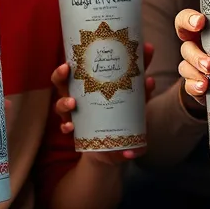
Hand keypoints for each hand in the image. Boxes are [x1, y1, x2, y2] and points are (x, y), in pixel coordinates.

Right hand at [52, 44, 153, 161]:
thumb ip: (142, 81)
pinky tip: (71, 127)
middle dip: (60, 76)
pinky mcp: (79, 133)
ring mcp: (75, 115)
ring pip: (60, 106)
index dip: (65, 67)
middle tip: (66, 70)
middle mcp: (76, 98)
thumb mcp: (135, 96)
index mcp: (86, 85)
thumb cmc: (124, 113)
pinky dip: (67, 127)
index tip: (67, 62)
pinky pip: (67, 128)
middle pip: (61, 84)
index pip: (72, 71)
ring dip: (64, 103)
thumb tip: (150, 63)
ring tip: (72, 103)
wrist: (118, 146)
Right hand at [175, 8, 209, 126]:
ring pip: (186, 66)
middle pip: (187, 42)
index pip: (198, 19)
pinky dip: (193, 89)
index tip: (201, 21)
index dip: (190, 17)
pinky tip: (204, 90)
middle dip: (191, 50)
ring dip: (192, 70)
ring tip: (209, 78)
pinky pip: (193, 90)